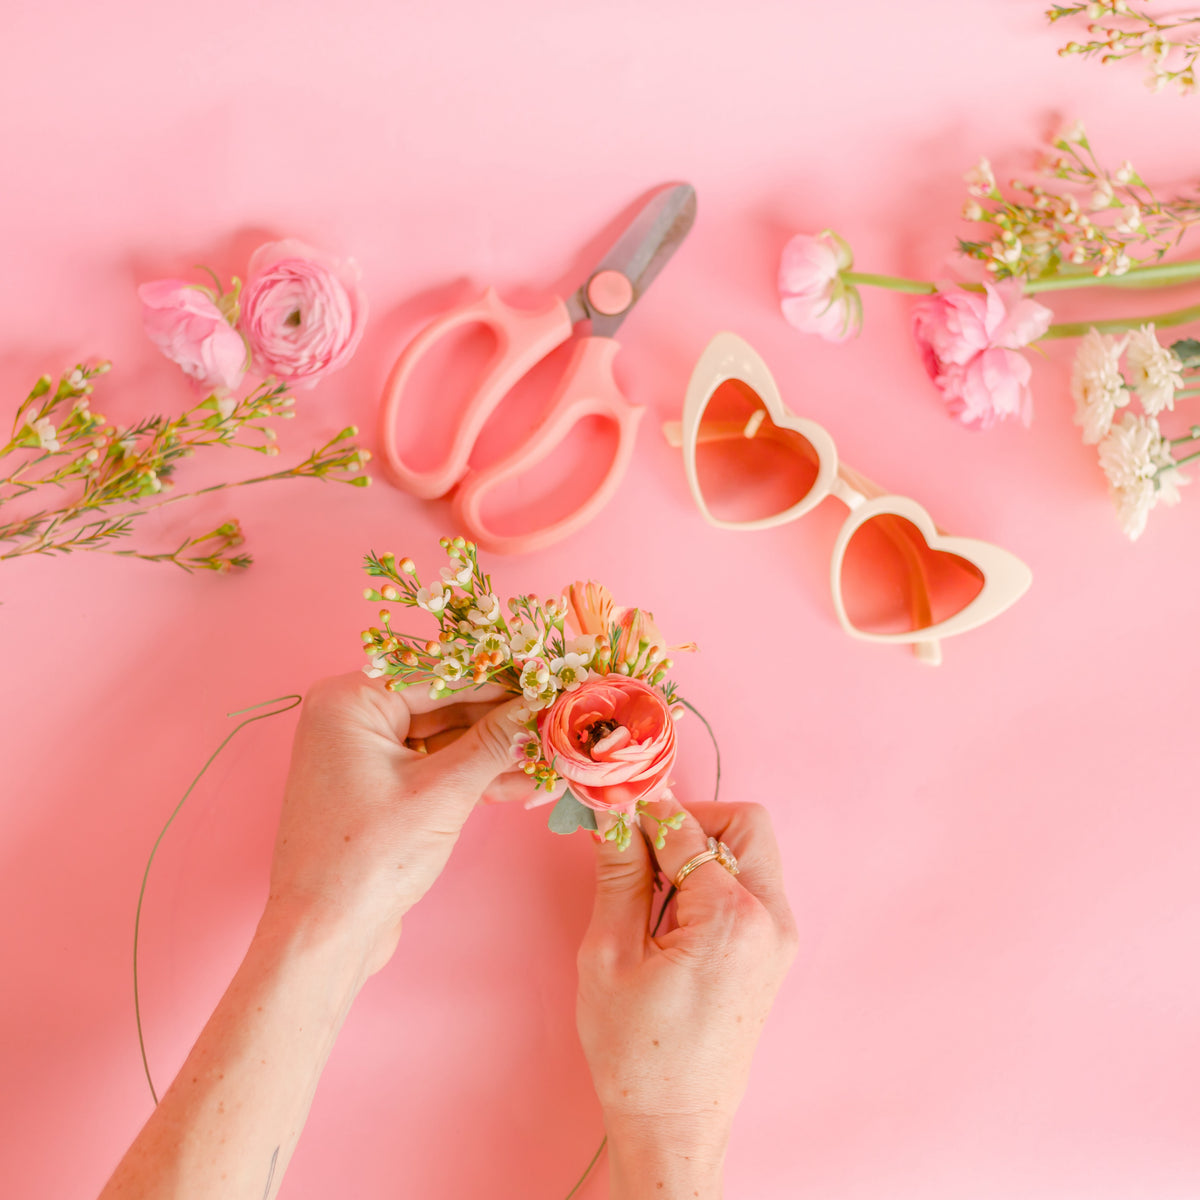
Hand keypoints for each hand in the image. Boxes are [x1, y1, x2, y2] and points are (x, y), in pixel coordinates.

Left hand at [266, 672, 524, 973]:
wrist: (324, 934)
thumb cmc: (367, 860)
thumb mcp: (442, 793)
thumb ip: (495, 742)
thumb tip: (540, 706)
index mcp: (351, 701)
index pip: (443, 674)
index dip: (502, 680)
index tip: (551, 680)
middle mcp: (352, 718)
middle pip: (446, 704)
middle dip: (502, 721)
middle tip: (556, 722)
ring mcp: (364, 754)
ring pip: (445, 738)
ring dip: (495, 753)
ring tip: (549, 759)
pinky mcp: (379, 788)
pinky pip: (434, 767)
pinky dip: (473, 777)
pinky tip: (522, 784)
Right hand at [576, 800, 797, 1195]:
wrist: (674, 1123)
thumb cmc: (636, 1051)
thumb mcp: (610, 954)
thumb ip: (619, 874)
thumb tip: (614, 816)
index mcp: (732, 917)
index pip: (686, 829)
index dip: (643, 812)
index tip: (614, 805)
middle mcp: (772, 919)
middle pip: (744, 824)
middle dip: (690, 821)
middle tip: (642, 847)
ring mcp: (781, 937)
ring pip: (751, 850)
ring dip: (703, 847)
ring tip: (653, 886)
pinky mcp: (775, 951)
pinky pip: (751, 884)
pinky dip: (715, 876)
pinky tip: (674, 910)